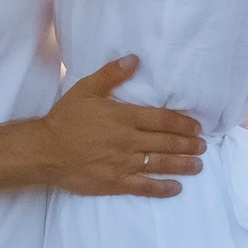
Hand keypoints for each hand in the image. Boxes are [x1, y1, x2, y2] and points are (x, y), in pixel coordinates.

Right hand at [38, 57, 203, 197]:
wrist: (44, 151)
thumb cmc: (65, 119)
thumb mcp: (86, 89)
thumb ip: (112, 74)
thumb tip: (134, 59)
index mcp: (124, 117)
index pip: (162, 119)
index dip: (183, 123)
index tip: (196, 127)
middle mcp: (128, 141)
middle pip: (167, 142)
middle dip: (188, 144)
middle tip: (203, 145)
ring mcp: (124, 164)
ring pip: (161, 164)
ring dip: (183, 164)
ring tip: (198, 164)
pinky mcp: (115, 182)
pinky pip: (144, 187)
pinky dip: (163, 188)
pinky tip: (177, 187)